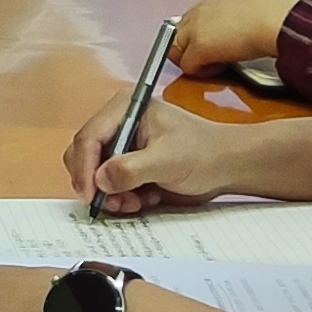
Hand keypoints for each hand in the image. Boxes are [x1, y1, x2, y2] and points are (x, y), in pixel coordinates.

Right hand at [60, 104, 248, 208]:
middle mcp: (118, 123)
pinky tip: (146, 198)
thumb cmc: (204, 152)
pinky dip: (122, 198)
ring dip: (112, 194)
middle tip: (115, 203)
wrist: (226, 166)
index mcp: (126, 107)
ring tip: (138, 201)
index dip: (85, 167)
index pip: (89, 136)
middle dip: (97, 184)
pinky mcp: (127, 165)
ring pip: (94, 175)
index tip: (91, 195)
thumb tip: (100, 180)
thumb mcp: (168, 160)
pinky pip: (108, 186)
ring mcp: (122, 145)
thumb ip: (131, 169)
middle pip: (84, 155)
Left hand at [170, 0, 300, 71]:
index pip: (193, 18)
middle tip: (208, 58)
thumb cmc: (277, 14)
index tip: (213, 43)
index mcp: (215, 0)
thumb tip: (244, 27)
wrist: (277, 19)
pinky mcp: (199, 47)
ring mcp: (196, 28)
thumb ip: (240, 16)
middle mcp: (201, 11)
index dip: (199, 34)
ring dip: (191, 59)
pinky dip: (200, 71)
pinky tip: (219, 68)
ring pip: (175, 48)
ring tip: (213, 64)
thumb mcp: (253, 8)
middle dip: (188, 47)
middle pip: (176, 32)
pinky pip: (187, 66)